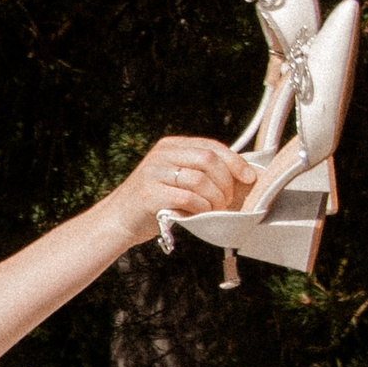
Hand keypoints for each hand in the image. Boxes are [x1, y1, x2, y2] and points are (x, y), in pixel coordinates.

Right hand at [96, 136, 258, 244]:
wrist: (118, 219)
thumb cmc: (154, 202)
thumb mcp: (175, 178)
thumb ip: (199, 171)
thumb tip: (242, 175)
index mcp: (170, 146)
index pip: (211, 146)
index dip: (235, 161)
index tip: (248, 177)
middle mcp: (161, 155)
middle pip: (208, 160)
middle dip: (226, 182)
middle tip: (227, 200)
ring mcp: (153, 173)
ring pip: (200, 180)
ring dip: (215, 198)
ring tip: (214, 209)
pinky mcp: (150, 194)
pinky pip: (187, 198)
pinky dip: (200, 208)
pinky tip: (199, 214)